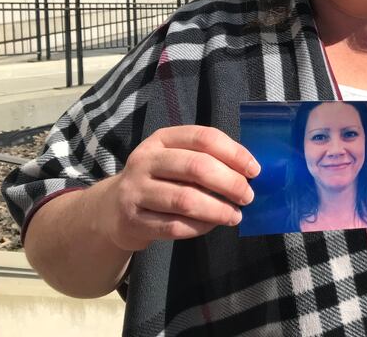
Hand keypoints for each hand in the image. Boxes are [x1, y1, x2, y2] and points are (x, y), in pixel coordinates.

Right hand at [97, 125, 259, 251]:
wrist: (112, 209)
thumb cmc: (159, 180)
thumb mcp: (176, 159)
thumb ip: (207, 159)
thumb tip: (250, 172)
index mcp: (162, 139)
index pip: (204, 138)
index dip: (234, 153)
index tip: (255, 170)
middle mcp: (146, 160)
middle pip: (196, 167)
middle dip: (229, 182)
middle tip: (247, 196)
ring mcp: (135, 190)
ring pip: (185, 199)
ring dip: (217, 209)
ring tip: (235, 215)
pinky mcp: (132, 221)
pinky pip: (174, 226)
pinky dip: (199, 227)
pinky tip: (212, 225)